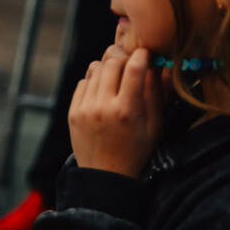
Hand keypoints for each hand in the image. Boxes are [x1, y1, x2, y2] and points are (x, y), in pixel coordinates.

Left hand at [68, 45, 163, 177]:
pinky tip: (103, 92)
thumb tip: (156, 63)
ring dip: (108, 67)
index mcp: (126, 110)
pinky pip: (83, 82)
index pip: (134, 67)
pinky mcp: (73, 112)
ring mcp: (85, 109)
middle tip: (131, 62)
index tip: (146, 54)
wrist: (105, 175)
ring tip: (117, 78)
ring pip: (95, 68)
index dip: (142, 54)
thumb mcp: (155, 124)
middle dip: (124, 56)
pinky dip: (94, 81)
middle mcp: (103, 107)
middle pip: (112, 61)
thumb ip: (155, 92)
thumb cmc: (136, 150)